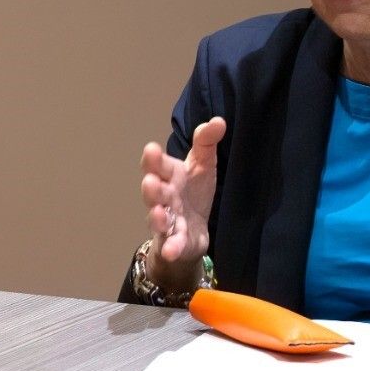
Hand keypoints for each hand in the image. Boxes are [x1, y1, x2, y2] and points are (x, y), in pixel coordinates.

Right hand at [139, 116, 225, 277]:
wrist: (194, 230)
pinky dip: (170, 246)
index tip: (152, 150)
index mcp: (169, 175)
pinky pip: (171, 244)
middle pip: (154, 191)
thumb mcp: (203, 164)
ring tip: (157, 212)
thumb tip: (218, 121)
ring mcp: (167, 220)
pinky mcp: (174, 241)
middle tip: (151, 180)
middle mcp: (164, 196)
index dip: (153, 159)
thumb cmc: (194, 192)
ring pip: (157, 217)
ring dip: (156, 216)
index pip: (158, 165)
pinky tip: (171, 249)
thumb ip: (206, 141)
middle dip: (151, 186)